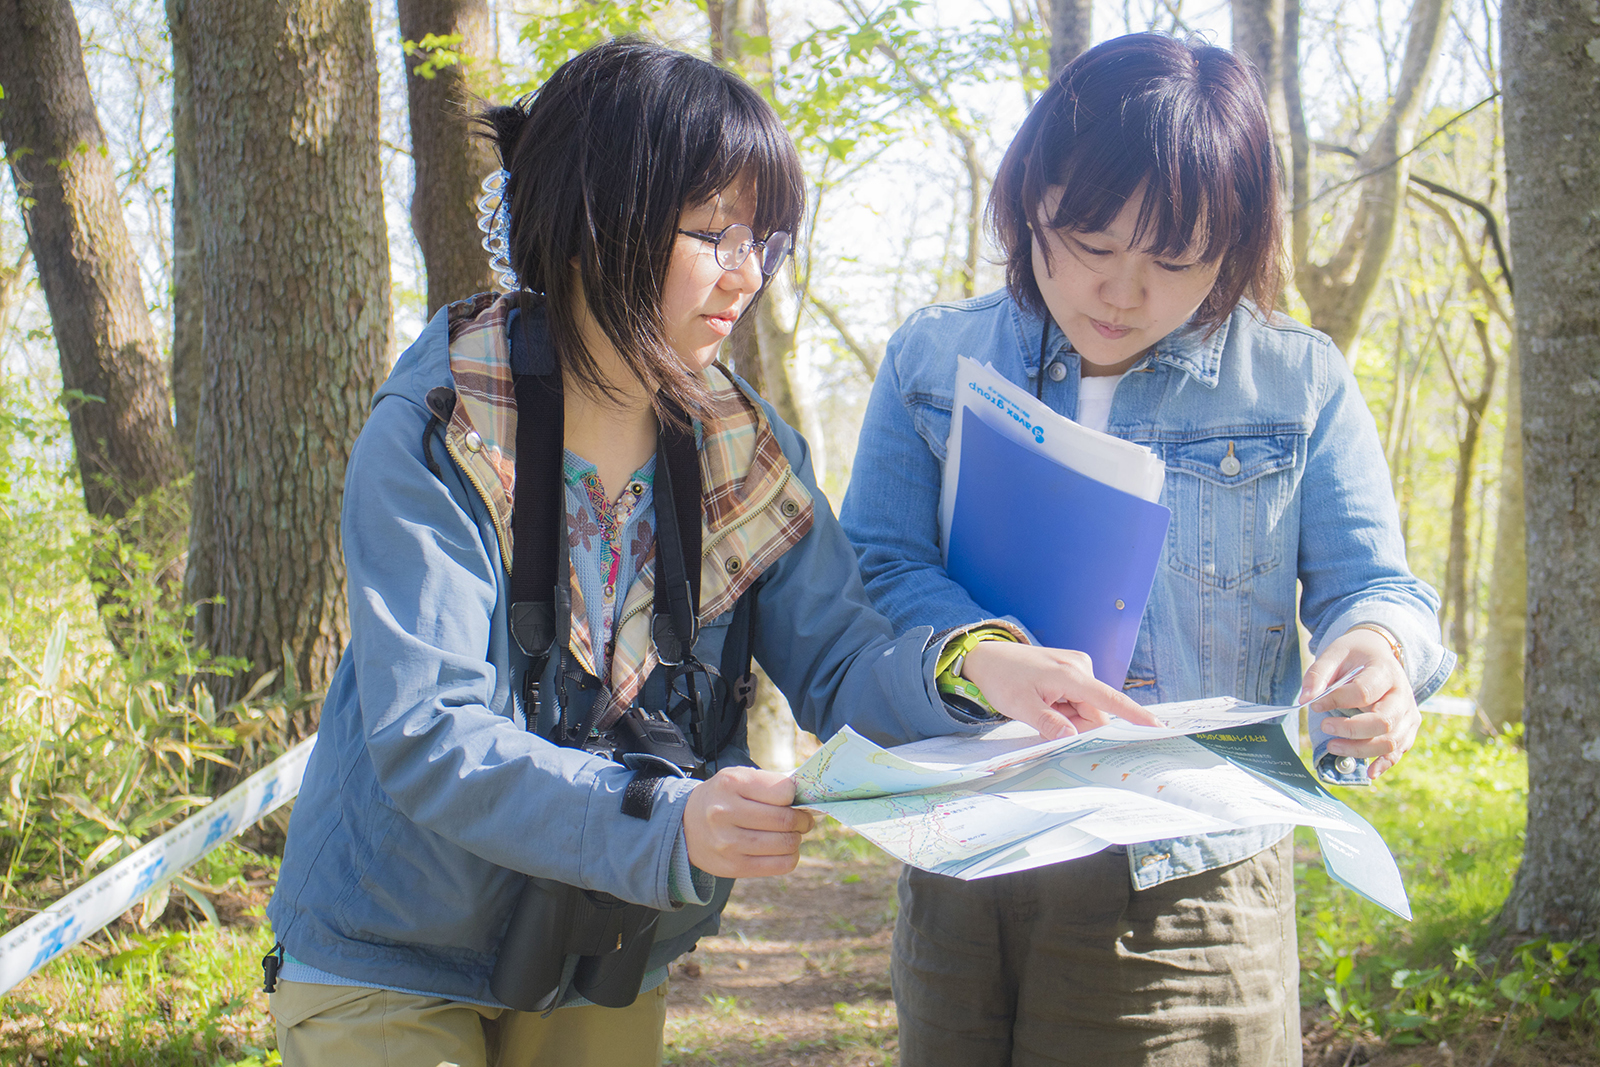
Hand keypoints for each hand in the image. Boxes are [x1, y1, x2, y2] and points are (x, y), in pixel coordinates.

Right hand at [682, 766, 815, 878]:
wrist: (687, 825)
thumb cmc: (723, 797)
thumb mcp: (739, 778)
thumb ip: (770, 784)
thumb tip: (807, 798)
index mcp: (732, 783)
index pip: (783, 791)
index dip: (796, 796)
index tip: (796, 800)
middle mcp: (726, 812)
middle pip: (785, 819)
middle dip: (803, 820)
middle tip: (804, 819)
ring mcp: (729, 842)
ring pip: (785, 844)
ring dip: (796, 839)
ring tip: (792, 834)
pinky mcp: (734, 866)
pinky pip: (779, 865)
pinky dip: (790, 857)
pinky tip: (784, 850)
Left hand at [960, 641, 1160, 739]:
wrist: (987, 658)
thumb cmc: (1002, 679)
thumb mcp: (1020, 707)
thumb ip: (1049, 724)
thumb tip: (1073, 739)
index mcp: (1071, 675)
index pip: (1110, 699)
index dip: (1135, 715)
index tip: (1158, 727)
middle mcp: (1081, 667)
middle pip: (1096, 712)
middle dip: (1077, 725)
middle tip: (1046, 720)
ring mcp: (1078, 667)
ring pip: (1088, 708)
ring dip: (1069, 717)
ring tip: (1042, 707)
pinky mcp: (1074, 670)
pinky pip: (1080, 699)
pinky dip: (1066, 708)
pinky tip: (1046, 702)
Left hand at [1300, 628, 1418, 778]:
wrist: (1378, 653)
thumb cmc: (1353, 655)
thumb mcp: (1333, 654)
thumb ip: (1318, 674)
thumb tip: (1305, 699)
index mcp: (1384, 671)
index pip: (1363, 692)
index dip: (1337, 700)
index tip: (1315, 704)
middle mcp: (1402, 694)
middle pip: (1382, 721)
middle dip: (1350, 730)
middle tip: (1324, 727)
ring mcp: (1409, 714)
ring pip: (1391, 741)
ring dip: (1361, 749)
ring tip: (1332, 747)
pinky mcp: (1408, 728)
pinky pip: (1399, 750)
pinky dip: (1385, 763)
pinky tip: (1369, 772)